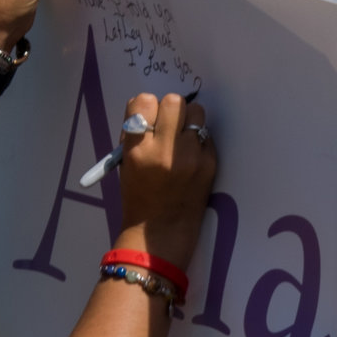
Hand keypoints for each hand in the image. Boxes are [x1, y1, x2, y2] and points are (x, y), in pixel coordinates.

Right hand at [108, 92, 217, 270]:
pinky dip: (199, 143)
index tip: (150, 119)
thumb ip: (136, 135)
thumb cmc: (139, 199)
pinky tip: (192, 160)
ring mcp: (190, 157)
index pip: (143, 102)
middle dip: (171, 111)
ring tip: (183, 141)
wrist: (160, 235)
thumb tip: (152, 110)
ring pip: (197, 112)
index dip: (147, 108)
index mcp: (137, 149)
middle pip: (174, 102)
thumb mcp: (127, 164)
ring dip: (189, 122)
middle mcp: (164, 150)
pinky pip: (207, 136)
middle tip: (170, 127)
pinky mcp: (209, 164)